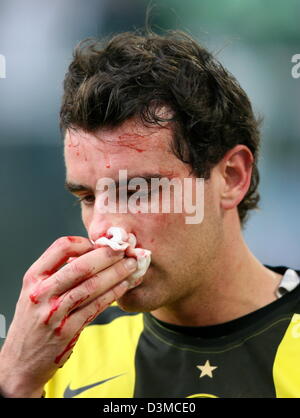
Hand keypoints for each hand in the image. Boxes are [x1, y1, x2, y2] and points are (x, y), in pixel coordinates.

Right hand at [0, 236, 137, 396]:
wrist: (20, 362)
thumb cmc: (32, 322)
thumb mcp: (35, 292)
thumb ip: (56, 274)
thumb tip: (91, 254)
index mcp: (33, 278)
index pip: (61, 248)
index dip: (85, 243)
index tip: (100, 243)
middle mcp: (41, 293)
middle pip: (81, 266)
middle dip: (107, 256)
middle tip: (125, 251)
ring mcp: (54, 313)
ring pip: (91, 286)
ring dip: (116, 274)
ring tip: (131, 266)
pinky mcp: (67, 331)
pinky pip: (95, 307)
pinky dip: (113, 294)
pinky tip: (124, 286)